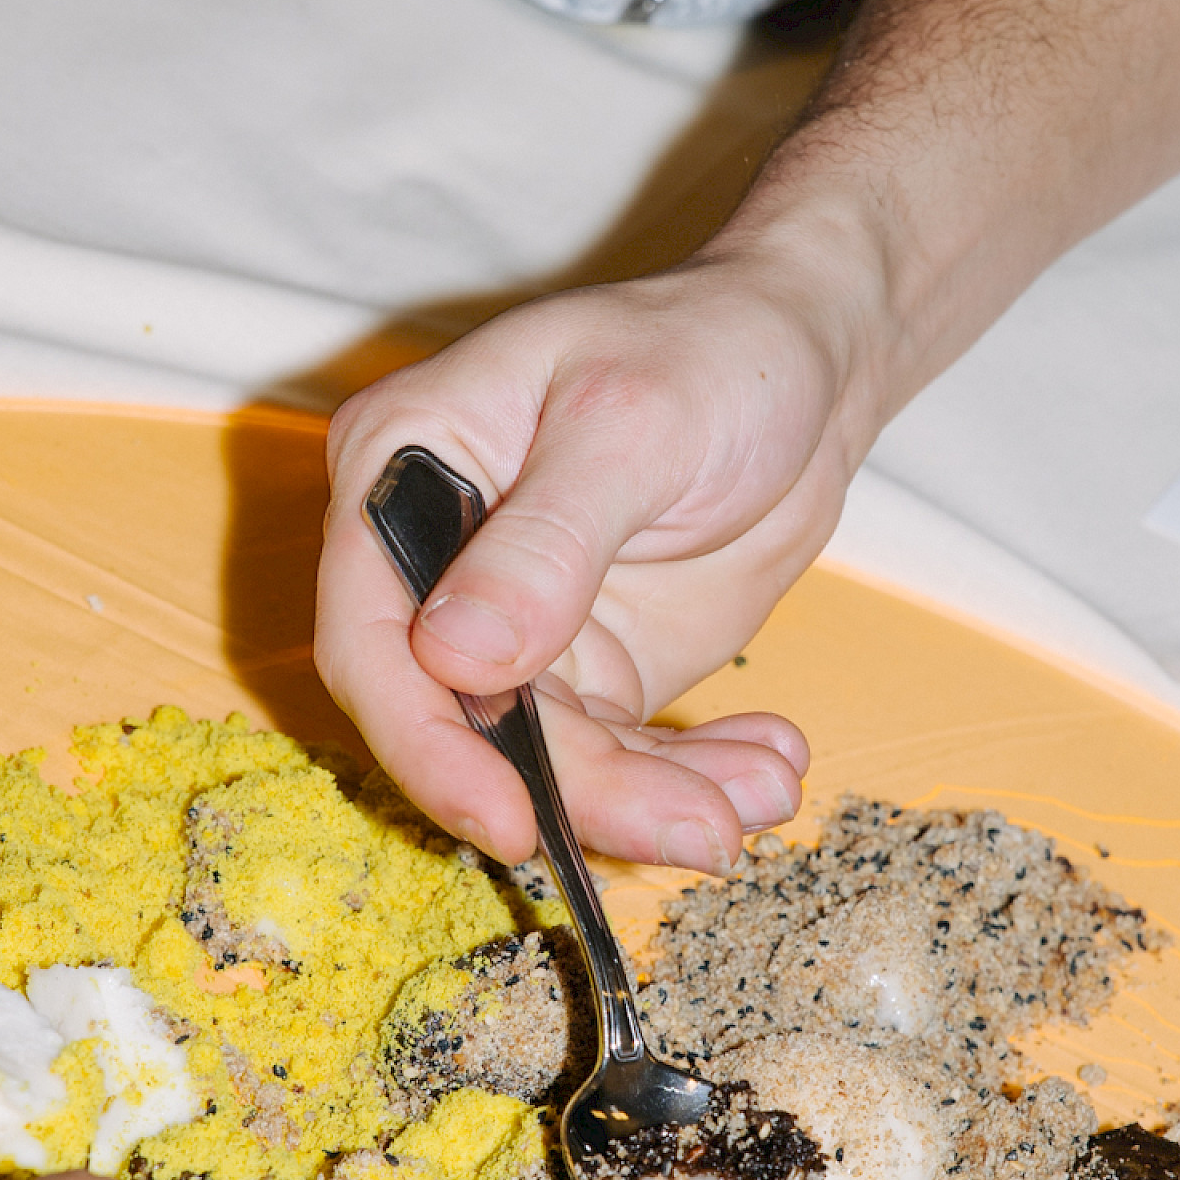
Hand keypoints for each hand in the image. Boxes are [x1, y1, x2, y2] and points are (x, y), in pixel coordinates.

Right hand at [317, 235, 878, 871]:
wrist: (808, 364)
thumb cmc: (710, 348)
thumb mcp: (631, 425)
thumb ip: (544, 543)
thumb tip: (455, 658)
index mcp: (402, 470)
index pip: (371, 635)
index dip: (429, 743)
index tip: (510, 820)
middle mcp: (438, 565)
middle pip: (466, 726)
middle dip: (583, 794)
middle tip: (696, 832)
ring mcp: (516, 631)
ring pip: (555, 762)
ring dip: (656, 801)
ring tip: (759, 798)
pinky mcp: (593, 673)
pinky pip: (624, 761)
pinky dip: (695, 782)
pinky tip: (768, 768)